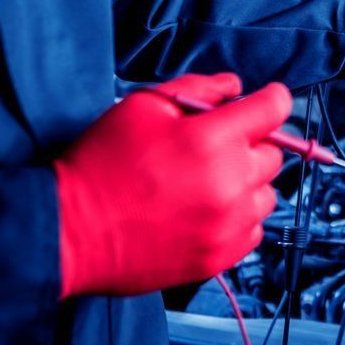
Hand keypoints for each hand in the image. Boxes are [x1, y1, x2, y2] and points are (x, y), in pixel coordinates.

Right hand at [54, 73, 289, 297]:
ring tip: (206, 184)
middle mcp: (230, 182)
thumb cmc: (101, 164)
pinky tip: (204, 212)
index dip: (270, 100)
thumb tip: (234, 87)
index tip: (262, 103)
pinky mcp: (220, 257)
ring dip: (247, 184)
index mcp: (213, 139)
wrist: (69, 231)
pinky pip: (254, 229)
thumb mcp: (143, 106)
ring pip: (267, 194)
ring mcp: (228, 224)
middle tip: (214, 149)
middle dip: (250, 145)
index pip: (275, 108)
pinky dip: (238, 218)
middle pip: (274, 154)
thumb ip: (198, 89)